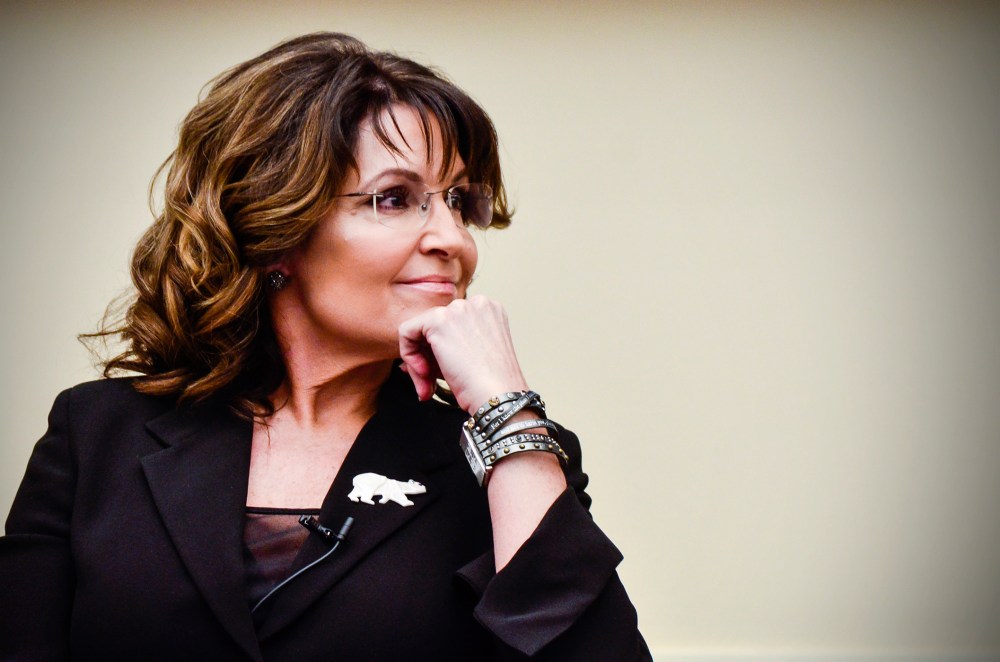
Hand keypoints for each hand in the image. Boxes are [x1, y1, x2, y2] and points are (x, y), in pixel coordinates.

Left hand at [397, 295, 528, 412]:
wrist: (498, 397)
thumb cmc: (489, 386)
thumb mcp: (469, 360)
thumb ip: (444, 352)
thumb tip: (412, 359)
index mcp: (489, 310)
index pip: (450, 324)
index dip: (440, 352)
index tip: (440, 376)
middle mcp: (476, 303)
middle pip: (434, 326)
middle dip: (427, 358)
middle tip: (430, 385)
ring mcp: (458, 309)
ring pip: (419, 329)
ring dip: (419, 361)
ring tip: (428, 385)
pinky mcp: (439, 320)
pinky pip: (406, 331)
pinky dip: (409, 354)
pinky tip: (424, 374)